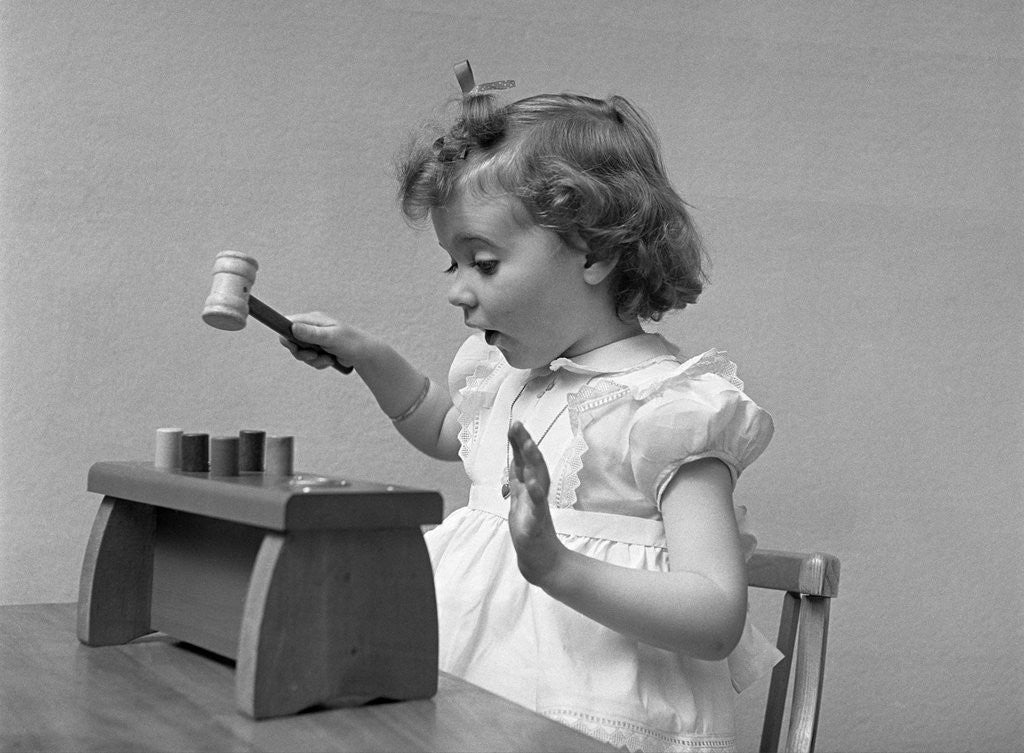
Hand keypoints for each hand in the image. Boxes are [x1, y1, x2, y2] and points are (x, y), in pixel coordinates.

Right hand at [279, 312, 364, 370]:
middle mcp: (311, 328)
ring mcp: (315, 340)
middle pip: (291, 342)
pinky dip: (319, 363)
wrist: (365, 354)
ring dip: (313, 360)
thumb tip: (292, 327)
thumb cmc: (351, 342)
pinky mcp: (319, 350)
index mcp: (312, 320)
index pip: (288, 323)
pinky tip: (331, 361)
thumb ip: (311, 333)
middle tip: (314, 355)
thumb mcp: (330, 337)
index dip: (286, 335)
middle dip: (301, 353)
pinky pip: (310, 360)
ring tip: (328, 358)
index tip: (294, 346)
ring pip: (301, 354)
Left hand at [507, 421, 565, 587]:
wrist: (541, 561)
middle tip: (518, 424)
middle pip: (534, 464)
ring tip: (528, 443)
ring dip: (534, 461)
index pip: (525, 460)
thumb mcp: (520, 499)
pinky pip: (537, 507)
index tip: (513, 422)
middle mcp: (538, 494)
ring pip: (538, 480)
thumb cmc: (531, 528)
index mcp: (531, 488)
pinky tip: (531, 483)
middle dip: (526, 443)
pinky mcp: (537, 524)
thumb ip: (518, 478)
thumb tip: (515, 456)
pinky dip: (535, 495)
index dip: (519, 442)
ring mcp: (539, 508)